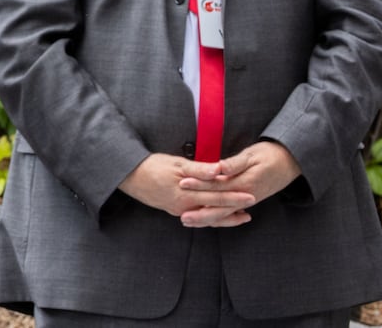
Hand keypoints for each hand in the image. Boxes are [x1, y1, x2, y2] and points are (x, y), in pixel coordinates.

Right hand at [119, 153, 253, 227]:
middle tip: (253, 204)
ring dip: (226, 217)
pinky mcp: (175, 210)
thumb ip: (199, 169)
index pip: (215, 195)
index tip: (251, 195)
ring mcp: (179, 210)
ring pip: (208, 216)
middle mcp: (184, 206)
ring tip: (243, 217)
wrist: (129, 176)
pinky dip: (211, 217)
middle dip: (235, 207)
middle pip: (215, 207)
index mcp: (185, 193)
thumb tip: (219, 170)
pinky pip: (198, 216)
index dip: (234, 195)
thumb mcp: (175, 163)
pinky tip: (218, 215)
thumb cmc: (152, 166)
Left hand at [178, 141, 300, 220]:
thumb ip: (235, 163)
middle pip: (220, 207)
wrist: (290, 162)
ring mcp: (247, 201)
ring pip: (224, 214)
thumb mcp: (252, 155)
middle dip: (200, 213)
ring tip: (189, 222)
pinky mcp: (248, 201)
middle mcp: (246, 196)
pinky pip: (231, 213)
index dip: (199, 184)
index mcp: (245, 183)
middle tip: (182, 218)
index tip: (182, 183)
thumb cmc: (269, 155)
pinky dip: (218, 218)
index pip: (217, 185)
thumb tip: (219, 167)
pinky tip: (205, 220)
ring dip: (206, 219)